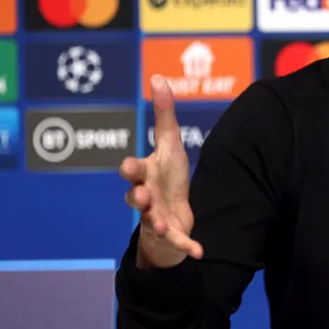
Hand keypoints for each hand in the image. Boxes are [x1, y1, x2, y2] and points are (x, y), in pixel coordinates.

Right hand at [119, 75, 201, 267]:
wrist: (171, 214)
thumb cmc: (167, 175)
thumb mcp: (169, 143)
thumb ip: (163, 113)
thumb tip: (159, 76)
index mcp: (144, 175)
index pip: (133, 170)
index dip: (130, 168)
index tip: (129, 165)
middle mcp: (145, 197)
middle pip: (135, 197)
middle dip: (135, 196)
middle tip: (138, 195)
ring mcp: (155, 217)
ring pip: (151, 220)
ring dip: (155, 221)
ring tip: (160, 223)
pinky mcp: (170, 234)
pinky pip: (178, 243)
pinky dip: (187, 247)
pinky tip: (199, 252)